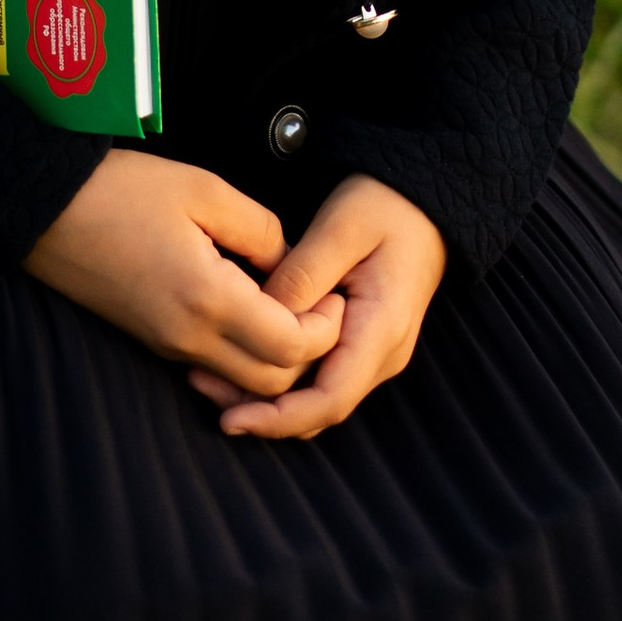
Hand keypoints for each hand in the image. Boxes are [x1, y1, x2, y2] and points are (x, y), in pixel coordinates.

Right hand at [26, 150, 345, 400]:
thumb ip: (261, 230)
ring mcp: (168, 347)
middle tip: (320, 306)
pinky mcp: (153, 342)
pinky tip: (249, 310)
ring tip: (289, 308)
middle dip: (309, 353)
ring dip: (276, 359)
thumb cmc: (120, 190)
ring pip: (243, 385)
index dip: (326, 328)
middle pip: (273, 383)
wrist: (43, 209)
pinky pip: (214, 368)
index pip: (291, 347)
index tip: (335, 292)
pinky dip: (243, 356)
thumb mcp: (203, 189)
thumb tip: (291, 263)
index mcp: (207, 298)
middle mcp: (188, 337)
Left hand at [189, 174, 445, 440]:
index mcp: (381, 330)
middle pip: (318, 409)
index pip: (330, 399)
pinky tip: (241, 357)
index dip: (278, 417)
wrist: (420, 201)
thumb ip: (302, 275)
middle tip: (202, 387)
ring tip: (209, 377)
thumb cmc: (383, 206)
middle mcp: (382, 355)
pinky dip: (281, 380)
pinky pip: (319, 378)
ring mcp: (373, 354)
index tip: (231, 418)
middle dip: (262, 412)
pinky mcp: (359, 344)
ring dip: (267, 399)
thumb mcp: (340, 227)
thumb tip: (263, 318)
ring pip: (316, 399)